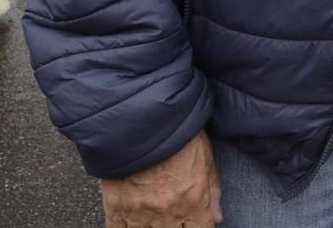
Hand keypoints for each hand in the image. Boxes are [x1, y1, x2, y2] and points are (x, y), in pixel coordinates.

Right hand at [99, 131, 221, 227]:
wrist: (143, 116)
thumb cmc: (178, 132)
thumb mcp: (206, 157)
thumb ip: (213, 190)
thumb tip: (217, 216)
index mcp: (193, 201)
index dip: (200, 227)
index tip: (197, 222)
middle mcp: (167, 213)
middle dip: (177, 226)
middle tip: (175, 214)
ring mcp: (139, 213)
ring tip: (157, 215)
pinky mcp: (115, 207)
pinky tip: (135, 221)